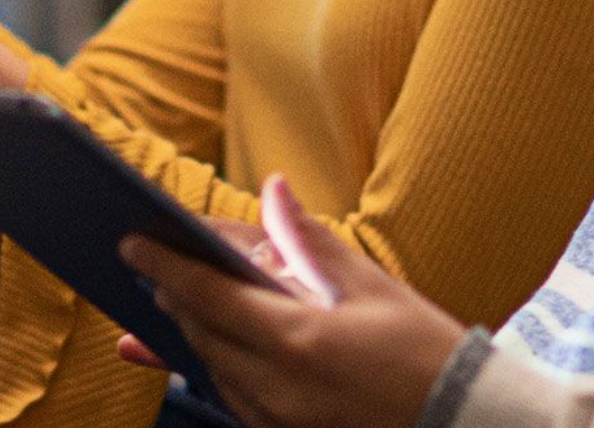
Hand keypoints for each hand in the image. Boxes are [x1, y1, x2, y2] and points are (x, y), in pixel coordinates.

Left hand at [118, 177, 467, 427]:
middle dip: (172, 295)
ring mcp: (277, 420)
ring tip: (168, 297)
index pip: (208, 296)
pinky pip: (233, 397)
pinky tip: (207, 343)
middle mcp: (277, 387)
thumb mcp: (371, 285)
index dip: (164, 266)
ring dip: (191, 331)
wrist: (461, 419)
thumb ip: (310, 239)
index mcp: (298, 340)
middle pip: (201, 332)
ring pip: (211, 367)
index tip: (131, 242)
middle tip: (148, 260)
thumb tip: (275, 188)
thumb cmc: (422, 349)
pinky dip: (216, 365)